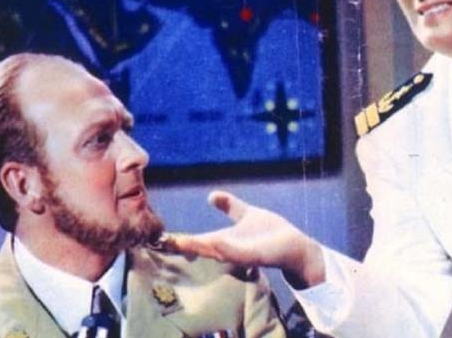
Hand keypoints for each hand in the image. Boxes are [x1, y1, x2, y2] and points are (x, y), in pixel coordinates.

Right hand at [163, 190, 325, 288]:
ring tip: (181, 242)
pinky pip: (238, 253)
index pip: (196, 242)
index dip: (177, 240)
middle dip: (182, 246)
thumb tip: (211, 195)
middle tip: (160, 242)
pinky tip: (214, 241)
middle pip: (201, 248)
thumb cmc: (270, 233)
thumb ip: (230, 206)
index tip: (157, 237)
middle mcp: (228, 250)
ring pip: (216, 251)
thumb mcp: (246, 215)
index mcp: (224, 241)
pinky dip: (226, 248)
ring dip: (200, 247)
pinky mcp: (255, 256)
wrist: (294, 246)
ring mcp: (240, 255)